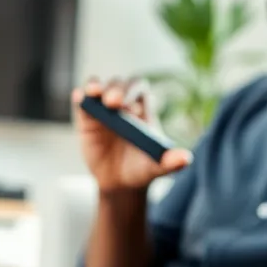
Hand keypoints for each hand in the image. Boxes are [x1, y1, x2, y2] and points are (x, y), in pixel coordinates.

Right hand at [72, 77, 191, 192]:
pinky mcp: (86, 118)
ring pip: (98, 87)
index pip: (139, 88)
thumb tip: (186, 159)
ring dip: (95, 86)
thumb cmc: (142, 169)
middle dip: (116, 89)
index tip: (132, 108)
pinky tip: (80, 97)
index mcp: (142, 110)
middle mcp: (122, 104)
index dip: (134, 92)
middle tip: (114, 103)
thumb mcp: (157, 167)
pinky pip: (82, 102)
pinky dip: (80, 97)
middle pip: (119, 84)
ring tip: (93, 93)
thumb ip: (170, 162)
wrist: (120, 183)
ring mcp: (103, 109)